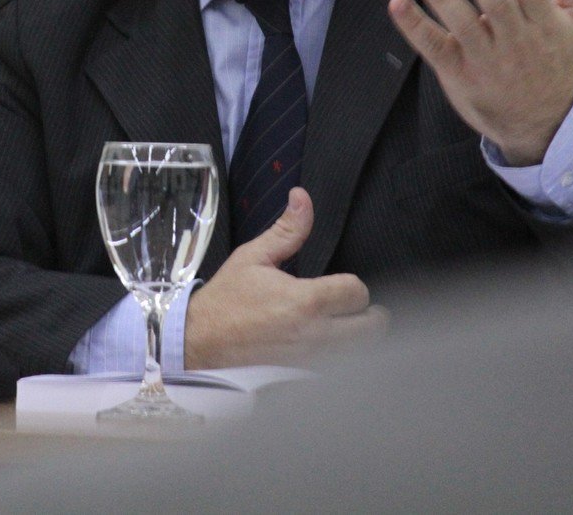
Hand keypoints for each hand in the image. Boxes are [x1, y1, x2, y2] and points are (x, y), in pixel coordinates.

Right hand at [184, 188, 387, 369]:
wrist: (201, 340)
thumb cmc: (225, 300)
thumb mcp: (254, 256)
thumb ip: (287, 229)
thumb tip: (302, 198)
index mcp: (305, 300)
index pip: (357, 292)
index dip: (354, 285)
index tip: (343, 285)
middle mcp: (313, 333)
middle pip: (371, 328)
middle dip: (369, 313)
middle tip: (357, 306)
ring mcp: (310, 358)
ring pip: (361, 351)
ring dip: (360, 336)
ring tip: (348, 323)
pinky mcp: (303, 373)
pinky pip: (339, 366)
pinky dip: (343, 356)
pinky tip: (330, 343)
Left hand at [388, 0, 572, 164]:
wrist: (541, 123)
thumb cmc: (552, 59)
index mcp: (545, 22)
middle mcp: (517, 41)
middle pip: (497, 2)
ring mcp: (487, 61)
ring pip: (464, 25)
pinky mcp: (460, 76)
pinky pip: (435, 49)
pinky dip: (415, 27)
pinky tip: (398, 3)